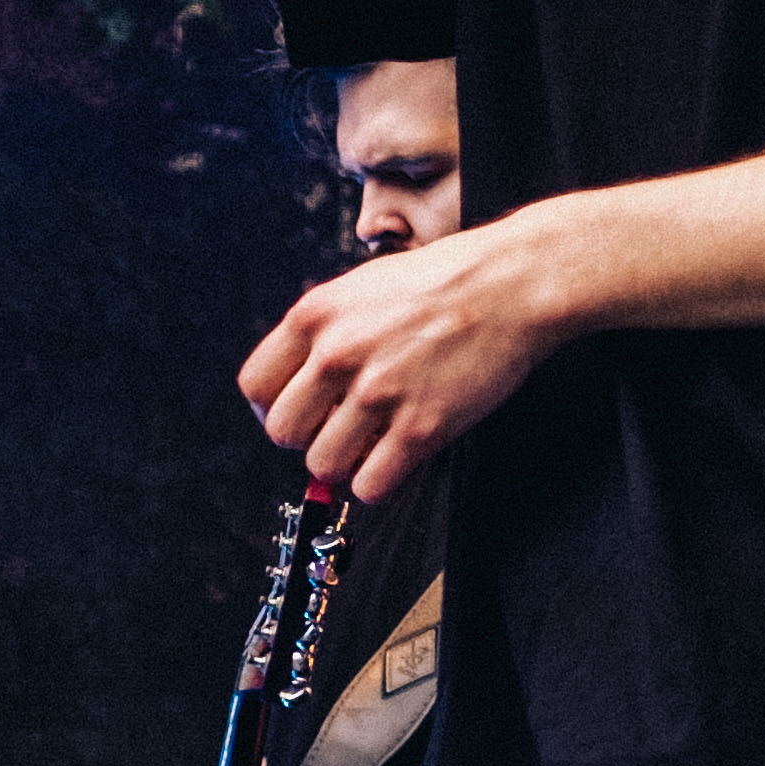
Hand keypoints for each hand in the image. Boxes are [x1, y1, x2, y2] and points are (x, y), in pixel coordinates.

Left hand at [239, 222, 560, 496]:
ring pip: (322, 464)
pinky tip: (394, 459)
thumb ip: (324, 330)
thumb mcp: (363, 287)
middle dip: (307, 436)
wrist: (509, 285)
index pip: (255, 385)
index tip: (297, 412)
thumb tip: (302, 380)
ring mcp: (378, 393)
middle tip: (336, 429)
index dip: (273, 406)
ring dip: (344, 462)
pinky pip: (370, 485)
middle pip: (282, 431)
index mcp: (316, 315)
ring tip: (371, 444)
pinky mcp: (419, 427)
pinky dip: (377, 482)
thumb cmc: (444, 281)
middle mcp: (338, 354)